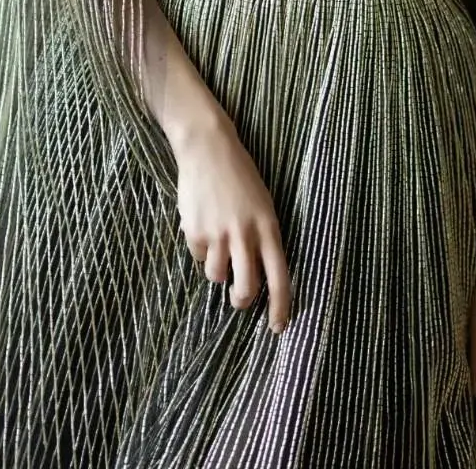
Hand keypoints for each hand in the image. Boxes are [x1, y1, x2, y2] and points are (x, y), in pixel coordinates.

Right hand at [173, 109, 291, 329]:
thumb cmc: (240, 175)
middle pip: (246, 289)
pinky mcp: (195, 232)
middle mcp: (246, 235)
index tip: (279, 327)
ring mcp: (219, 234)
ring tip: (218, 242)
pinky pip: (198, 257)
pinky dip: (200, 248)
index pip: (280, 276)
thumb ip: (261, 236)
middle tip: (239, 298)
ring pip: (217, 276)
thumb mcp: (262, 203)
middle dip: (242, 300)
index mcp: (269, 227)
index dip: (281, 307)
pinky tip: (202, 224)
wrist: (209, 147)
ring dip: (217, 268)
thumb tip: (256, 272)